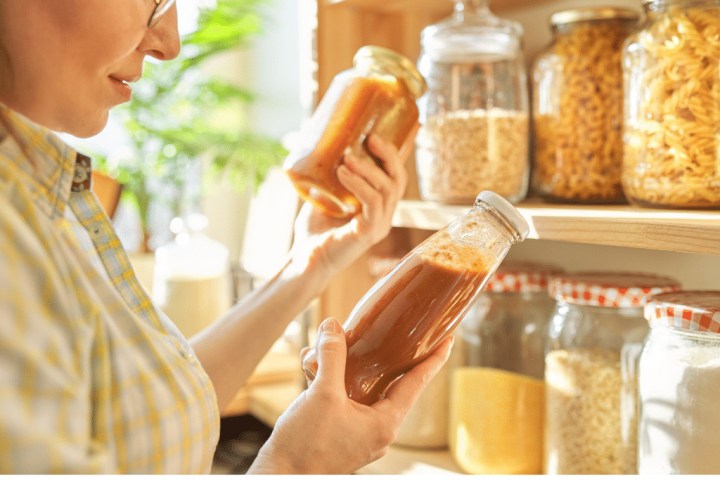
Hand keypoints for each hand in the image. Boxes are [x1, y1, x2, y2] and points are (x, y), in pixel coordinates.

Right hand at [247, 317, 453, 474]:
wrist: (280, 476)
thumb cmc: (305, 445)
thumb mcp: (322, 394)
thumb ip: (331, 357)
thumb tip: (334, 326)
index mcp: (385, 423)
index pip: (417, 383)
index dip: (433, 358)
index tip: (447, 338)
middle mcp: (379, 431)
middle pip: (395, 385)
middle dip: (393, 357)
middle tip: (405, 333)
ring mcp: (361, 435)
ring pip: (367, 391)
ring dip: (355, 367)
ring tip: (345, 342)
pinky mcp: (343, 436)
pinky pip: (348, 401)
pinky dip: (337, 381)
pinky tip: (317, 366)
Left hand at [289, 128, 416, 279]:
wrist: (304, 260)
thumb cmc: (313, 232)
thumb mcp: (322, 195)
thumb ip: (327, 178)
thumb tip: (319, 147)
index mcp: (378, 207)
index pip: (395, 177)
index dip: (393, 155)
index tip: (378, 134)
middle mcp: (384, 216)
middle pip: (398, 180)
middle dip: (388, 155)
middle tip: (370, 138)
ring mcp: (379, 226)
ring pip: (388, 190)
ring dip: (368, 169)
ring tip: (348, 157)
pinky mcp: (370, 233)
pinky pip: (373, 203)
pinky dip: (359, 184)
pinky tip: (343, 173)